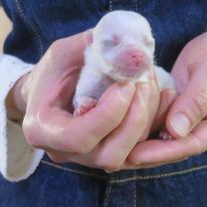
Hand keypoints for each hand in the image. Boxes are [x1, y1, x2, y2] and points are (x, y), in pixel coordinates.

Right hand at [7, 31, 163, 170]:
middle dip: (134, 119)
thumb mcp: (65, 51)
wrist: (47, 94)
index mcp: (43, 129)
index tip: (126, 85)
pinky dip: (156, 124)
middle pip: (109, 155)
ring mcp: (89, 159)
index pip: (77, 138)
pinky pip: (142, 152)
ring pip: (130, 156)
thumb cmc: (53, 71)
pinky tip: (163, 96)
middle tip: (143, 82)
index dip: (107, 115)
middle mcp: (65, 152)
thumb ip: (95, 48)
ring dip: (148, 118)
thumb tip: (132, 47)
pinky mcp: (111, 154)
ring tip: (149, 82)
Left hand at [128, 25, 206, 165]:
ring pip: (170, 138)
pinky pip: (165, 122)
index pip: (195, 142)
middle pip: (181, 145)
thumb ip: (195, 99)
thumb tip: (176, 131)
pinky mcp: (184, 112)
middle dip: (152, 151)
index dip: (166, 150)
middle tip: (121, 155)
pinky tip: (126, 126)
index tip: (138, 154)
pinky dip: (147, 124)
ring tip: (119, 145)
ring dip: (147, 141)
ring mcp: (199, 121)